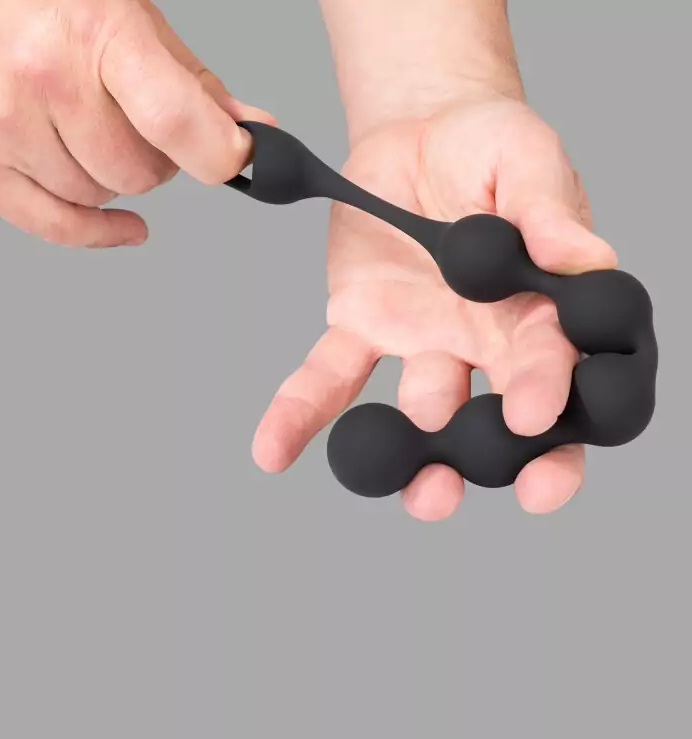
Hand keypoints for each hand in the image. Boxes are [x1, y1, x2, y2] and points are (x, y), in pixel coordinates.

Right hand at [0, 0, 273, 246]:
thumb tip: (253, 130)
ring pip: (100, 197)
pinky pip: (55, 227)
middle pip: (140, 173)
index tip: (236, 158)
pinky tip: (121, 225)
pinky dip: (97, 231)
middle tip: (135, 126)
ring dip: (110, 177)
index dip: (218, 152)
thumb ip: (190, 81)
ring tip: (87, 130)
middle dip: (153, 158)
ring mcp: (0, 124)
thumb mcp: (124, 14)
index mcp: (92, 31)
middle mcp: (41, 78)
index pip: (172, 117)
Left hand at [252, 96, 617, 519]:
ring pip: (418, 411)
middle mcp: (483, 342)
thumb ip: (549, 210)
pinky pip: (328, 377)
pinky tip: (271, 452)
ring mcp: (420, 342)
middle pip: (490, 417)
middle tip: (452, 487)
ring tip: (403, 479)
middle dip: (478, 458)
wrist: (421, 132)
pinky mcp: (361, 328)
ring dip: (406, 451)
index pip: (553, 363)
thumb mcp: (524, 159)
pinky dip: (299, 414)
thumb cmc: (488, 148)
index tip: (535, 420)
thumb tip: (586, 260)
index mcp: (537, 309)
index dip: (548, 395)